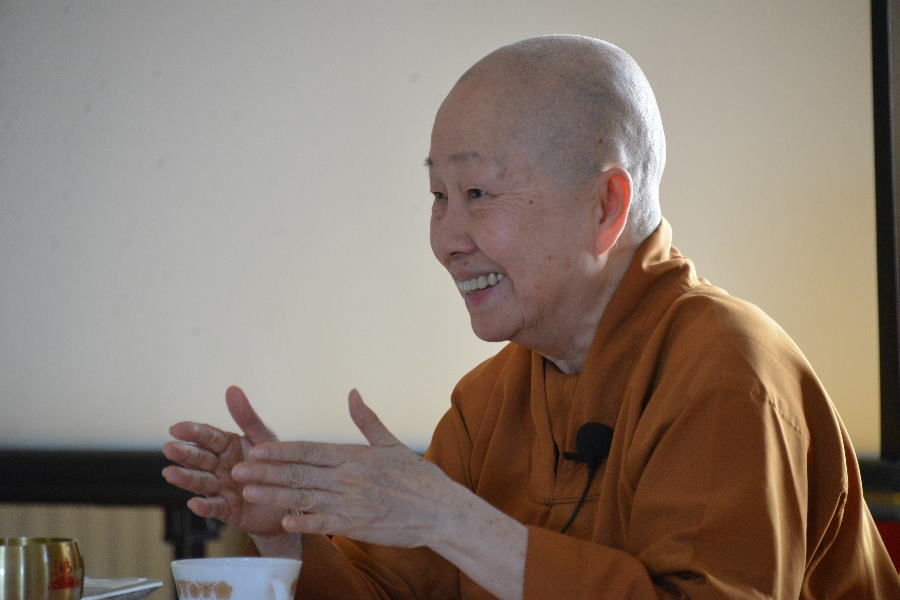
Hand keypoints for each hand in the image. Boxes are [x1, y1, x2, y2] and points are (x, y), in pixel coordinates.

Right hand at [162, 386, 290, 539]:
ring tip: (170, 473)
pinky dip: (204, 507)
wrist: (291, 498)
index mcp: (228, 446)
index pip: (208, 437)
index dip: (192, 432)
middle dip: (185, 454)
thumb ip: (247, 416)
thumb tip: (231, 388)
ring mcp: (222, 488)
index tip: (176, 428)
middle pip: (200, 459)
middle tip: (168, 448)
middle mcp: (220, 467)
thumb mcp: (262, 437)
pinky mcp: (229, 510)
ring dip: (186, 478)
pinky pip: (215, 508)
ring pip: (201, 482)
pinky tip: (193, 503)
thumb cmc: (274, 463)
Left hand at [231, 389, 469, 548]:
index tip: (257, 447)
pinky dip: (304, 522)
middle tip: (238, 469)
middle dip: (266, 471)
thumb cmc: (417, 478)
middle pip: (300, 473)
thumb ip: (366, 419)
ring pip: (305, 497)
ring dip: (274, 495)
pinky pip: (325, 523)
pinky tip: (283, 520)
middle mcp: (349, 478)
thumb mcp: (391, 444)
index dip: (281, 449)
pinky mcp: (357, 525)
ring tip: (249, 491)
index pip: (310, 450)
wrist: (441, 511)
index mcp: (354, 456)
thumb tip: (352, 392)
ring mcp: (351, 503)